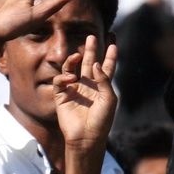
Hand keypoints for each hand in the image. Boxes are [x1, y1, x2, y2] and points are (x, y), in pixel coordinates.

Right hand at [53, 35, 117, 153]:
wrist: (86, 137)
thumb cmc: (101, 120)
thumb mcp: (109, 98)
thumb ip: (104, 79)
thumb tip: (94, 63)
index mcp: (102, 87)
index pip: (107, 66)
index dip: (110, 53)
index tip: (113, 40)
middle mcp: (88, 86)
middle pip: (89, 62)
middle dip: (91, 49)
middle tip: (91, 36)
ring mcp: (74, 90)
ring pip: (72, 68)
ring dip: (74, 60)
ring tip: (77, 54)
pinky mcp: (62, 96)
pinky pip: (60, 81)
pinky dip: (64, 76)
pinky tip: (71, 78)